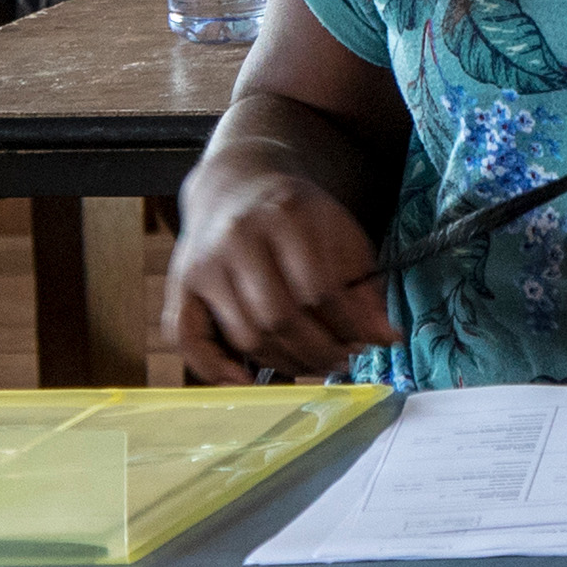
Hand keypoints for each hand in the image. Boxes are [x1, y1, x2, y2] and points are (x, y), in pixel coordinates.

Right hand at [163, 167, 389, 378]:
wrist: (235, 186)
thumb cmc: (295, 217)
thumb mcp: (339, 233)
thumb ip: (364, 284)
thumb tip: (385, 338)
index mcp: (284, 214)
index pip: (320, 288)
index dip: (348, 326)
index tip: (366, 342)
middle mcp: (237, 237)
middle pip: (279, 317)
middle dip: (318, 350)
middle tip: (341, 361)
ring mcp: (204, 262)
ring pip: (245, 334)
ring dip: (284, 362)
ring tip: (311, 362)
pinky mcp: (180, 283)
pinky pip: (187, 338)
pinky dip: (213, 368)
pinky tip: (246, 380)